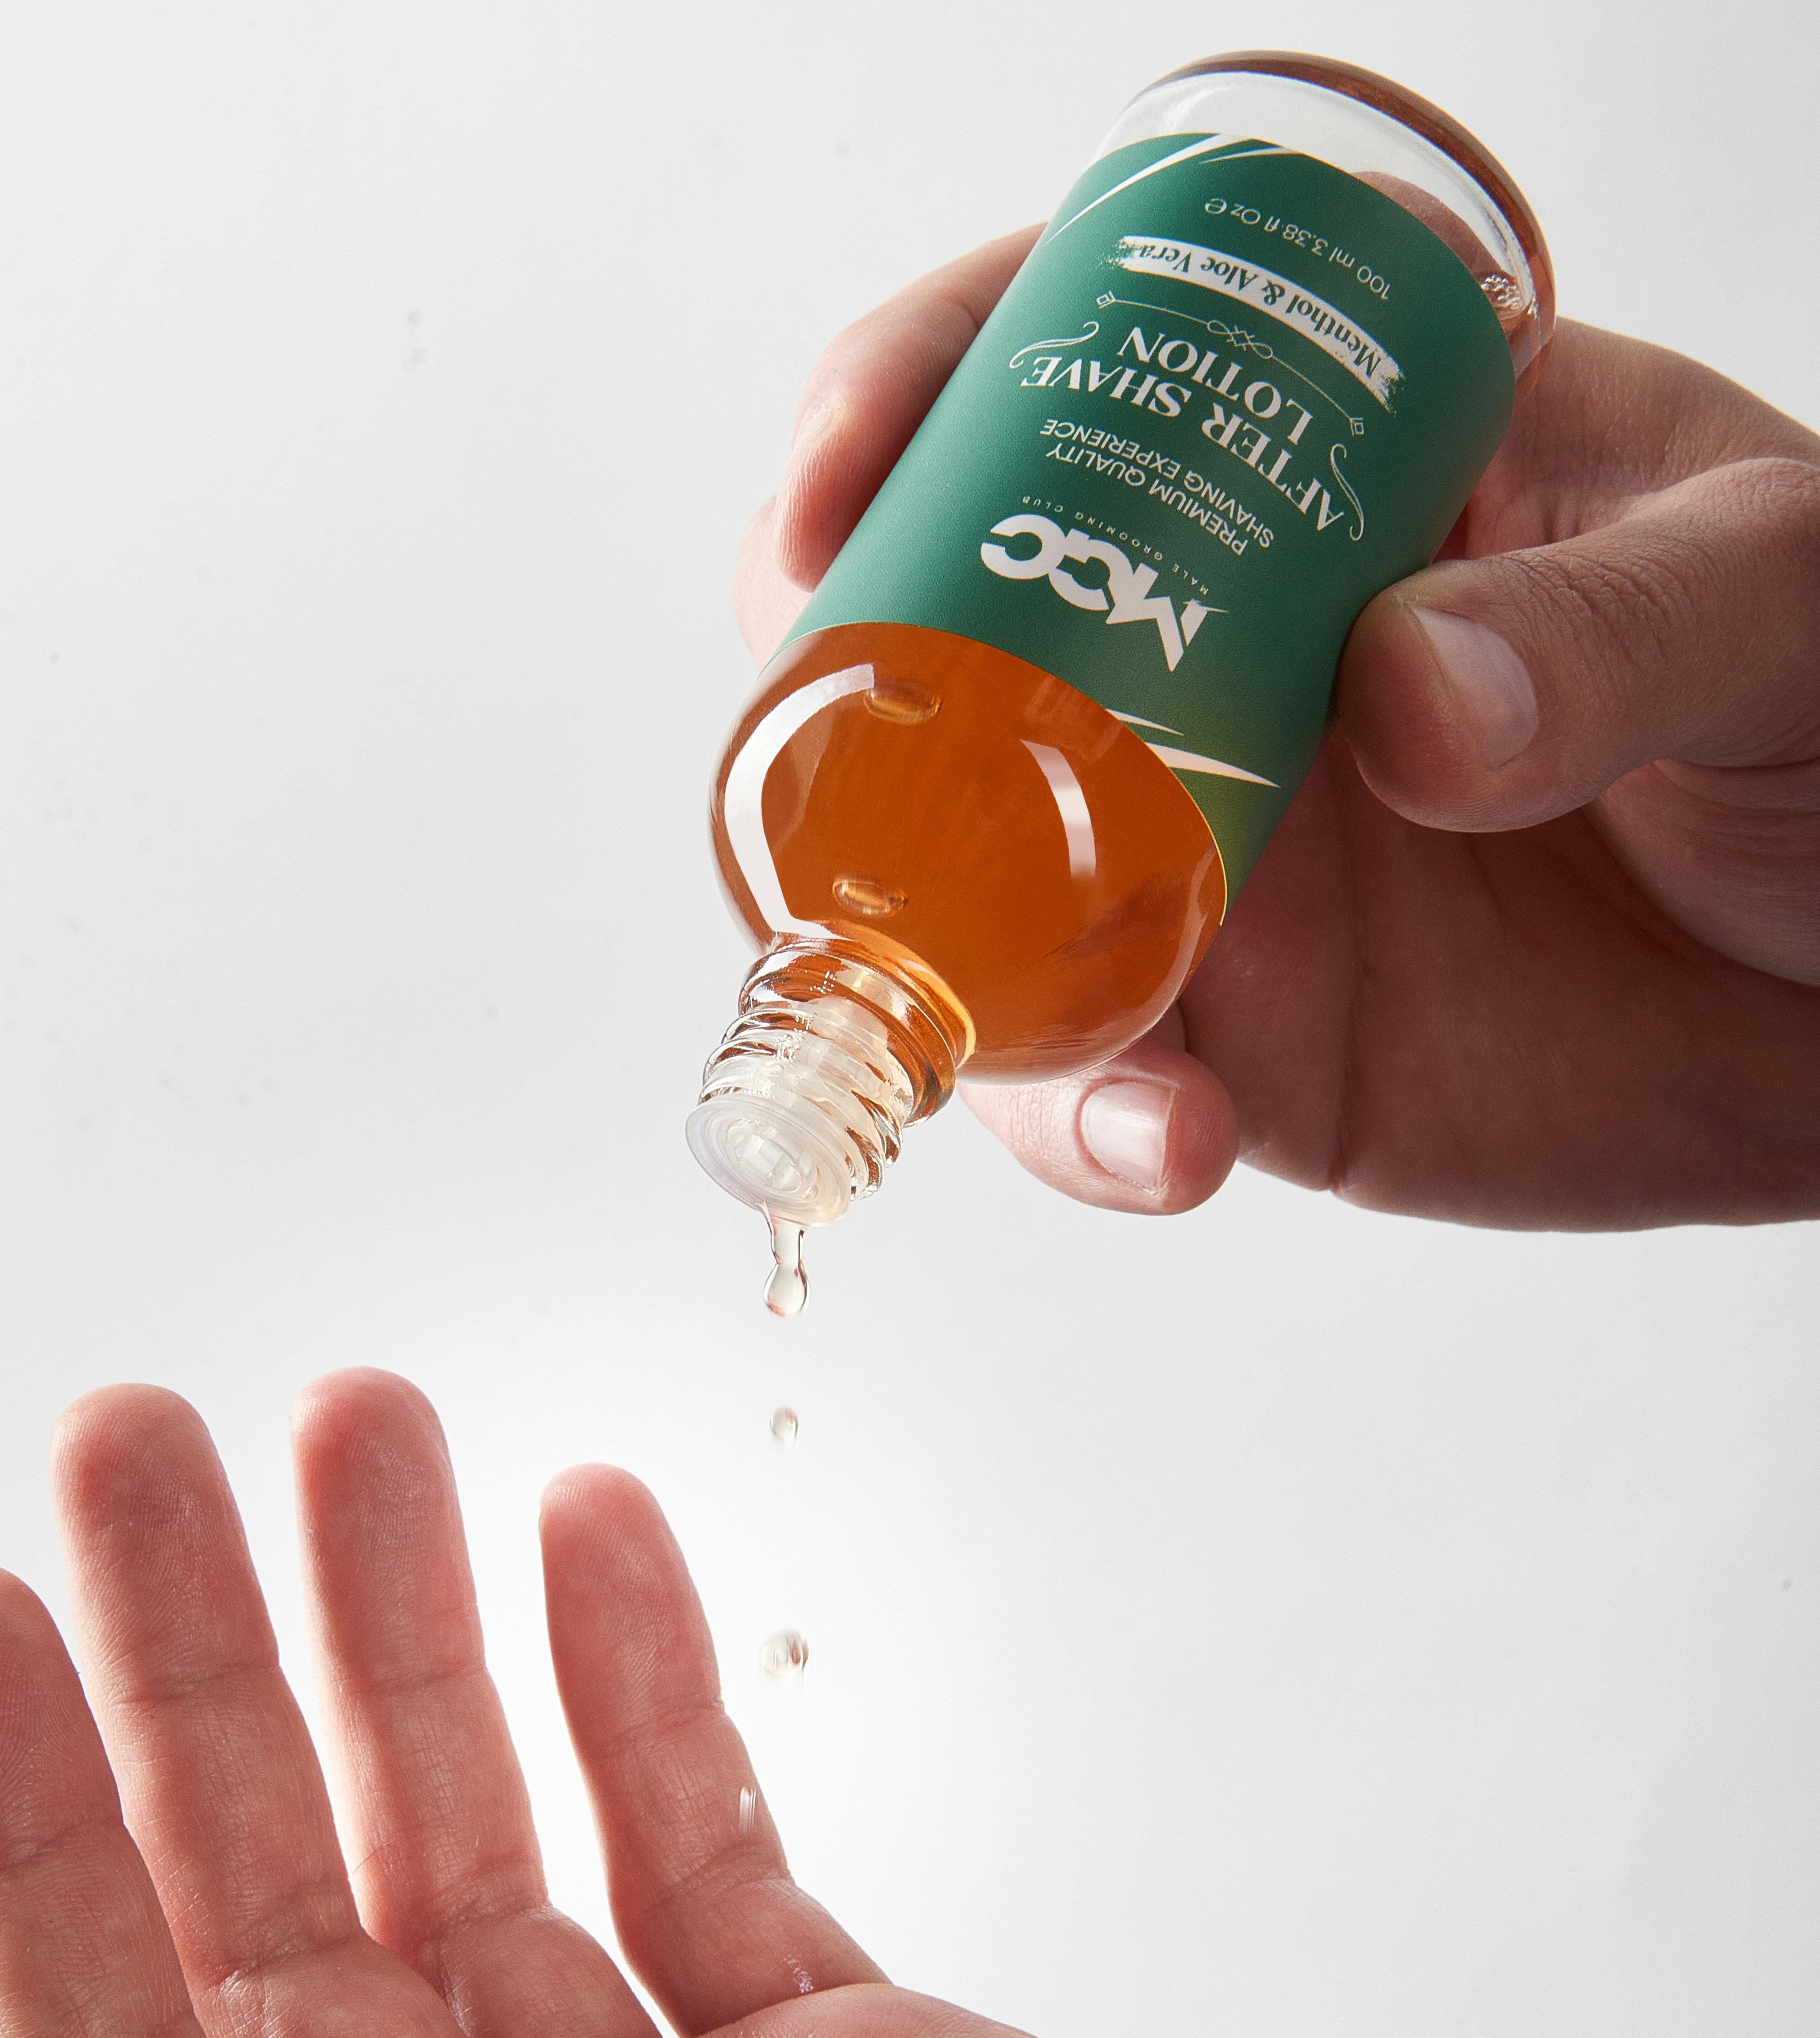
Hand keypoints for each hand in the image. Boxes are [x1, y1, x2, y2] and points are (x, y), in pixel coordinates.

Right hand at [740, 243, 1819, 1228]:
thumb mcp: (1788, 594)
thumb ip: (1623, 625)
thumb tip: (1408, 696)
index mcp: (1326, 473)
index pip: (1065, 375)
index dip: (914, 399)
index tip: (848, 481)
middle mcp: (1220, 657)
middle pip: (933, 638)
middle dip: (830, 703)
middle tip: (841, 781)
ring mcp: (1206, 859)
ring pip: (965, 894)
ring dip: (932, 963)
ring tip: (1033, 1034)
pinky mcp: (1239, 1043)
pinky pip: (1093, 1083)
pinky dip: (1088, 1125)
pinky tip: (1170, 1146)